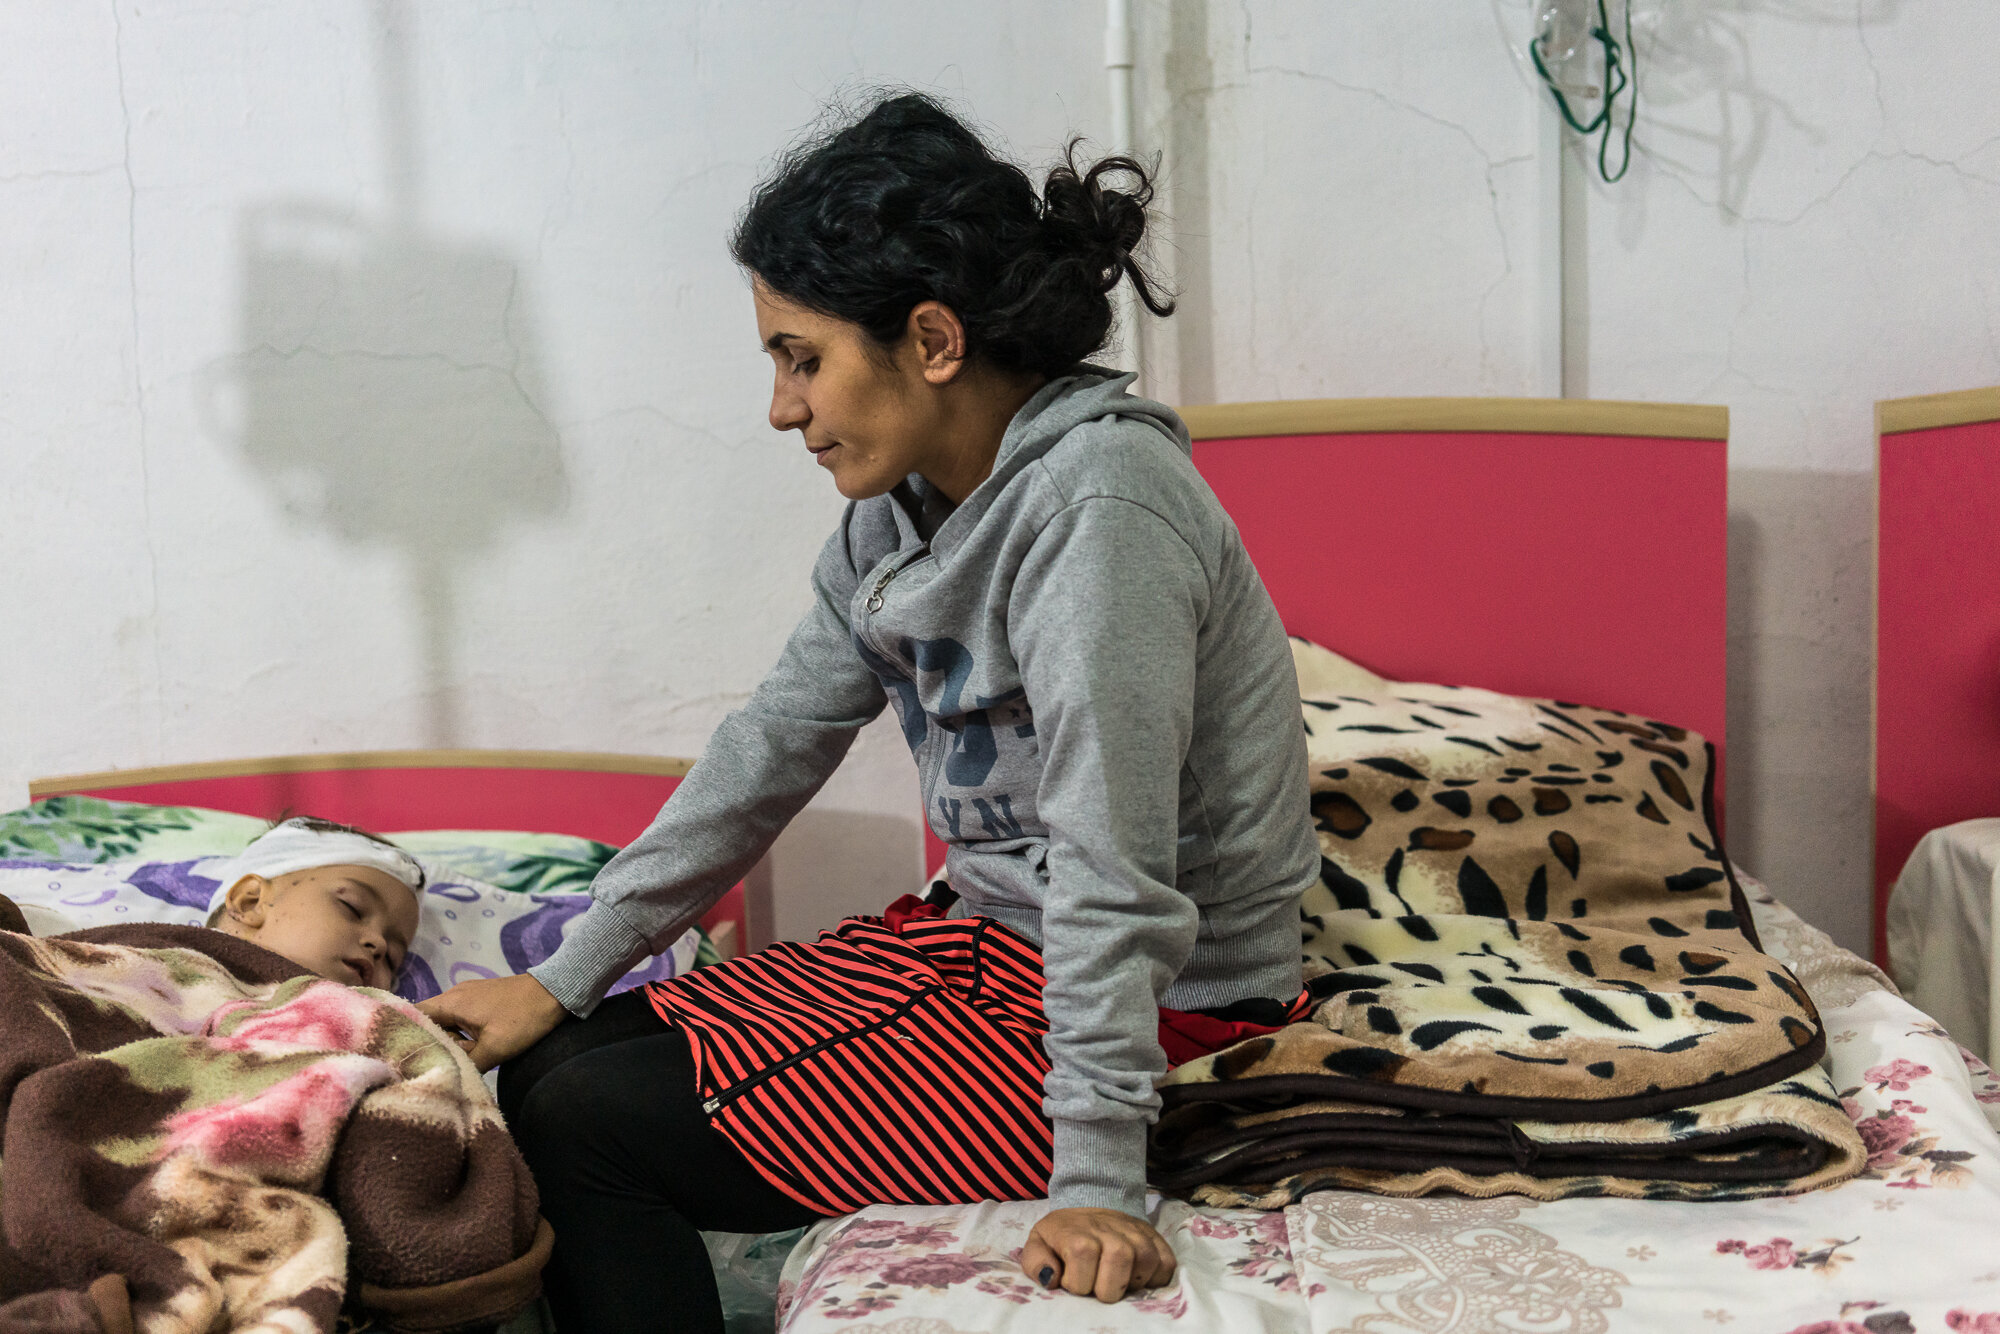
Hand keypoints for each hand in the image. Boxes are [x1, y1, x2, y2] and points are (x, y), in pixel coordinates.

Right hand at [416, 972, 568, 1071]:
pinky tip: (473, 1049)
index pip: (413, 1016)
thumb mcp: (494, 1049)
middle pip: (430, 1022)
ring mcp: (471, 995)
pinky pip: (463, 1019)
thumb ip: (465, 1063)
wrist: (557, 992)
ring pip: (448, 1022)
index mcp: (451, 1002)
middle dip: (432, 1044)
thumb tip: (445, 1077)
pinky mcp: (484, 1000)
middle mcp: (455, 994)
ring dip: (451, 1041)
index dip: (404, 1036)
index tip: (401, 1057)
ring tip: (458, 1059)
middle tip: (436, 1064)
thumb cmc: (524, 1019)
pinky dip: (464, 1035)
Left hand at [1019, 1207, 1176, 1302]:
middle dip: (1106, 1288)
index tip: (1073, 1279)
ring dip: (1131, 1283)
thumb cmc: (1064, 1233)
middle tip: (1098, 1285)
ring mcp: (1136, 1232)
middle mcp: (1110, 1229)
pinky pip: (1166, 1264)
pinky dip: (1154, 1278)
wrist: (1092, 1203)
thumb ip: (1036, 1262)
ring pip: (1146, 1263)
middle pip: (1119, 1262)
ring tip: (1117, 1281)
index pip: (1083, 1256)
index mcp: (1078, 1231)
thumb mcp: (1039, 1243)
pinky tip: (1136, 1277)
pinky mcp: (1156, 1238)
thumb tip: (1052, 1278)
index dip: (1077, 1281)